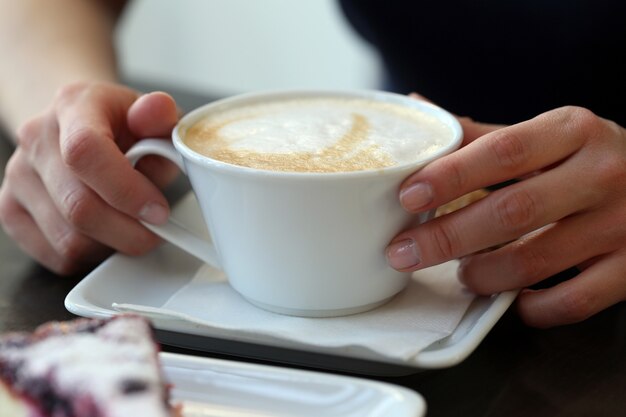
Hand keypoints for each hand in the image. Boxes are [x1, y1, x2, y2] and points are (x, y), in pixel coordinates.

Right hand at [0, 82, 179, 274]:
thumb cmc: (121, 125)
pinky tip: (107, 233)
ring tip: (132, 225)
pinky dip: (92, 255)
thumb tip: (159, 109)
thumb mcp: (150, 115)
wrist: (77, 125)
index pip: (85, 152)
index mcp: (72, 106)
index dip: (126, 191)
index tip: (158, 210)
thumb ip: (160, 116)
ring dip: (113, 244)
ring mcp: (18, 176)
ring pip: (70, 240)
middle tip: (157, 228)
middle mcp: (36, 139)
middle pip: (79, 207)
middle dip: (130, 230)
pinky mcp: (10, 210)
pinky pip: (58, 256)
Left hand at [386, 106, 625, 327]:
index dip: (451, 176)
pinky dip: (534, 307)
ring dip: (483, 274)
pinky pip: (573, 301)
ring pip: (536, 261)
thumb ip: (484, 134)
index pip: (502, 151)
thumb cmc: (590, 158)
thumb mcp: (548, 134)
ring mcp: (621, 224)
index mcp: (572, 131)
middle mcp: (600, 174)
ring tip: (461, 273)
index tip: (408, 195)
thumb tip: (420, 109)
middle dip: (447, 236)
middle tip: (404, 252)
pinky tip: (513, 298)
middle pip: (511, 211)